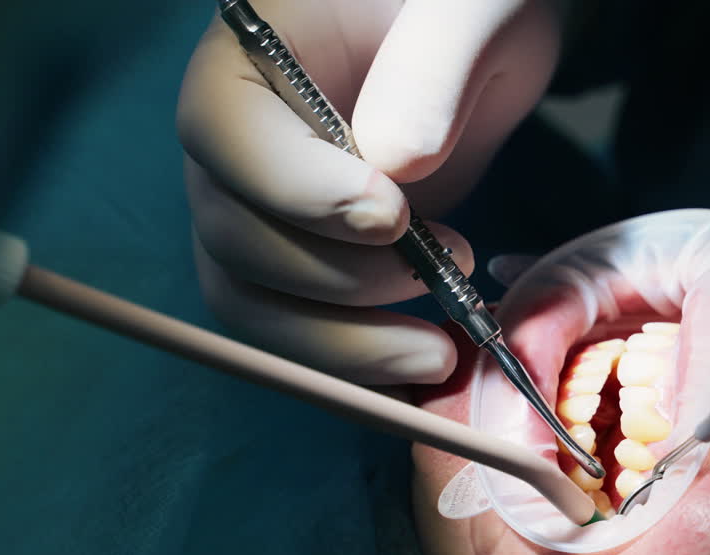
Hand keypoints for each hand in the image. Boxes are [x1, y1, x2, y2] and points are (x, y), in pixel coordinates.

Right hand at [177, 0, 557, 383]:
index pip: (225, 136)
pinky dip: (358, 362)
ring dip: (344, 347)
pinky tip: (426, 361)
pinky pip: (303, 331)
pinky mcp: (310, 261)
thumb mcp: (468, 11)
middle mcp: (238, 145)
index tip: (392, 217)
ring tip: (441, 350)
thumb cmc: (471, 7)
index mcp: (249, 59)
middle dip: (338, 283)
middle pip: (234, 240)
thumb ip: (432, 71)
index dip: (298, 192)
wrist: (485, 46)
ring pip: (257, 305)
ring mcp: (268, 211)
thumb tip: (393, 167)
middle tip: (444, 280)